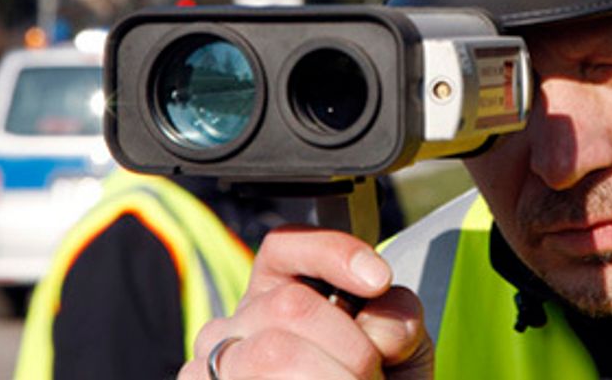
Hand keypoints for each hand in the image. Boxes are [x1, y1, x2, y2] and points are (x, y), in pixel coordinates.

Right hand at [179, 225, 433, 379]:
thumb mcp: (396, 340)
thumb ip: (393, 314)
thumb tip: (377, 330)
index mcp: (280, 290)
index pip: (286, 246)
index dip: (333, 253)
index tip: (378, 279)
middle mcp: (241, 320)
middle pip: (291, 304)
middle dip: (351, 347)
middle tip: (373, 376)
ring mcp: (215, 361)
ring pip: (276, 352)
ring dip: (335, 377)